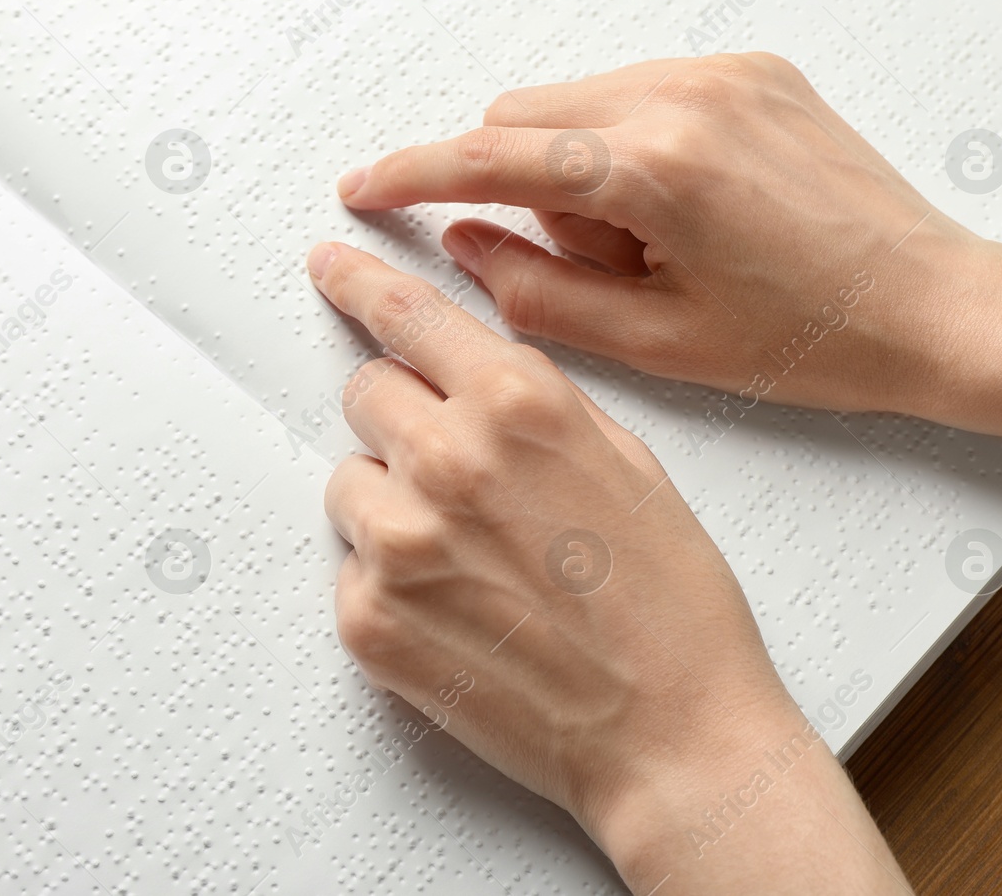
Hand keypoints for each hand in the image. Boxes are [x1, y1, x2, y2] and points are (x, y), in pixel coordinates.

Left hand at [307, 240, 910, 893]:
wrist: (673, 735)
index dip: (359, 283)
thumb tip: (463, 372)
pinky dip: (391, 582)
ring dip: (393, 503)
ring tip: (473, 559)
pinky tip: (463, 611)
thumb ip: (531, 401)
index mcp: (519, 404)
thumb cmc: (668, 605)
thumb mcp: (624, 458)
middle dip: (404, 420)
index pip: (404, 313)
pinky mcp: (368, 619)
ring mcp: (399, 542)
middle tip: (461, 474)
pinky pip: (351, 566)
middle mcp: (447, 459)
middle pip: (367, 394)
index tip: (329, 266)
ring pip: (351, 482)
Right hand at [337, 52, 984, 419]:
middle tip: (595, 266)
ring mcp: (725, 74)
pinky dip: (627, 145)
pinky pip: (640, 92)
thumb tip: (465, 244)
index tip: (365, 188)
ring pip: (580, 103)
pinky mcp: (754, 72)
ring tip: (654, 246)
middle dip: (521, 188)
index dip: (414, 176)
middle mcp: (687, 97)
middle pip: (528, 118)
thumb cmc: (813, 342)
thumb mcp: (656, 346)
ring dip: (576, 168)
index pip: (493, 157)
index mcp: (658, 168)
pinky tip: (686, 213)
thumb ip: (535, 291)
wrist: (937, 309)